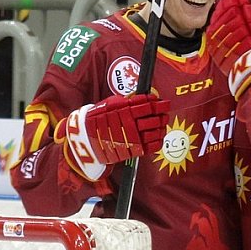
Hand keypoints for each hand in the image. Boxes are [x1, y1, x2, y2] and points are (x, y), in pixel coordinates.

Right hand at [56, 93, 172, 180]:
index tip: (164, 103)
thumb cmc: (99, 118)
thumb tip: (148, 99)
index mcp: (124, 110)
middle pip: (155, 119)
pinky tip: (159, 136)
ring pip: (156, 133)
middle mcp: (129, 124)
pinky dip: (159, 141)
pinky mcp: (132, 151)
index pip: (148, 106)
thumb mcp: (111, 104)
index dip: (159, 104)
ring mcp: (132, 138)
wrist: (86, 138)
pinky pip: (152, 147)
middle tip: (164, 113)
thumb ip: (128, 101)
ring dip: (162, 128)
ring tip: (163, 124)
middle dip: (163, 116)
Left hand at [205, 0, 250, 97]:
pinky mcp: (217, 47)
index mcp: (249, 16)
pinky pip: (212, 30)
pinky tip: (217, 20)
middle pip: (227, 5)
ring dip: (221, 8)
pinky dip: (215, 23)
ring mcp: (224, 35)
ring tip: (224, 4)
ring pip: (218, 16)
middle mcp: (234, 23)